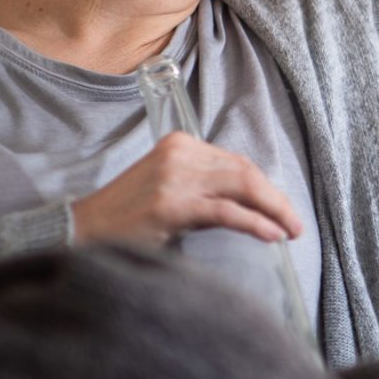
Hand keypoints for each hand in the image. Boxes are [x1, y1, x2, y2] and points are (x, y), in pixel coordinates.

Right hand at [71, 132, 302, 247]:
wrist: (82, 230)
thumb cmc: (128, 215)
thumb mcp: (168, 185)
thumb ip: (204, 183)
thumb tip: (252, 201)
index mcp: (180, 144)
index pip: (236, 162)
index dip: (265, 186)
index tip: (282, 208)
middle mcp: (180, 154)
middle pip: (245, 172)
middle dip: (276, 199)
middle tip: (296, 224)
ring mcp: (175, 178)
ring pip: (242, 187)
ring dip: (273, 210)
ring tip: (291, 231)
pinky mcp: (171, 205)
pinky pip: (227, 212)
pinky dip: (254, 223)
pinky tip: (271, 235)